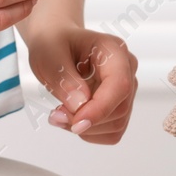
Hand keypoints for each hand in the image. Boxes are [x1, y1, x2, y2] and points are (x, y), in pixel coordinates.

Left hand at [25, 24, 137, 144]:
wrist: (56, 44)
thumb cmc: (54, 43)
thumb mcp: (48, 54)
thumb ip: (64, 79)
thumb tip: (80, 105)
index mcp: (114, 51)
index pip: (120, 85)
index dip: (100, 108)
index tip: (76, 123)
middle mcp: (126, 70)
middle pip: (120, 109)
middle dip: (86, 120)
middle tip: (55, 115)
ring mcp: (126, 90)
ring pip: (116, 124)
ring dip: (86, 128)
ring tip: (60, 114)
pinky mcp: (119, 107)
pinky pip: (111, 132)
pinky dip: (89, 132)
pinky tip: (73, 117)